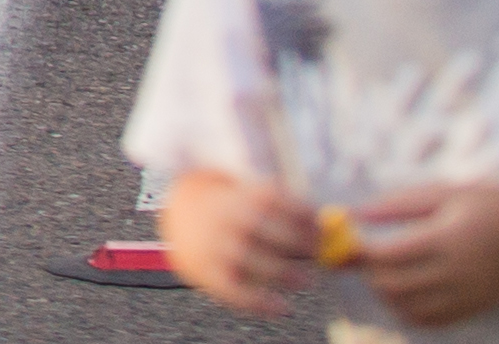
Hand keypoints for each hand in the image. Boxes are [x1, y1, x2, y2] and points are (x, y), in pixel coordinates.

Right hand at [144, 168, 312, 317]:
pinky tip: (280, 307)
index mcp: (234, 193)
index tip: (321, 225)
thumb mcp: (246, 190)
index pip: (273, 199)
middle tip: (318, 252)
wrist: (176, 215)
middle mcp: (222, 217)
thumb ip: (279, 201)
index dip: (302, 213)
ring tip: (306, 280)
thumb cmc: (224, 204)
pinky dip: (260, 303)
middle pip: (264, 228)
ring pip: (251, 260)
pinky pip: (234, 291)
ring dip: (284, 272)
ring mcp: (213, 245)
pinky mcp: (204, 271)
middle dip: (297, 241)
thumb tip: (322, 219)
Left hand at [345, 180, 498, 325]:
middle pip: (395, 286)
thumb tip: (356, 214)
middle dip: (370, 273)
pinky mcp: (472, 309)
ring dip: (385, 294)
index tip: (350, 241)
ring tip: (383, 272)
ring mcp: (466, 296)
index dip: (362, 251)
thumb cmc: (483, 206)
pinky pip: (429, 320)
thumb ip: (398, 204)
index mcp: (447, 239)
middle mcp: (457, 273)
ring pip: (408, 308)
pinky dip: (407, 309)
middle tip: (365, 258)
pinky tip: (405, 289)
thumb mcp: (442, 193)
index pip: (390, 255)